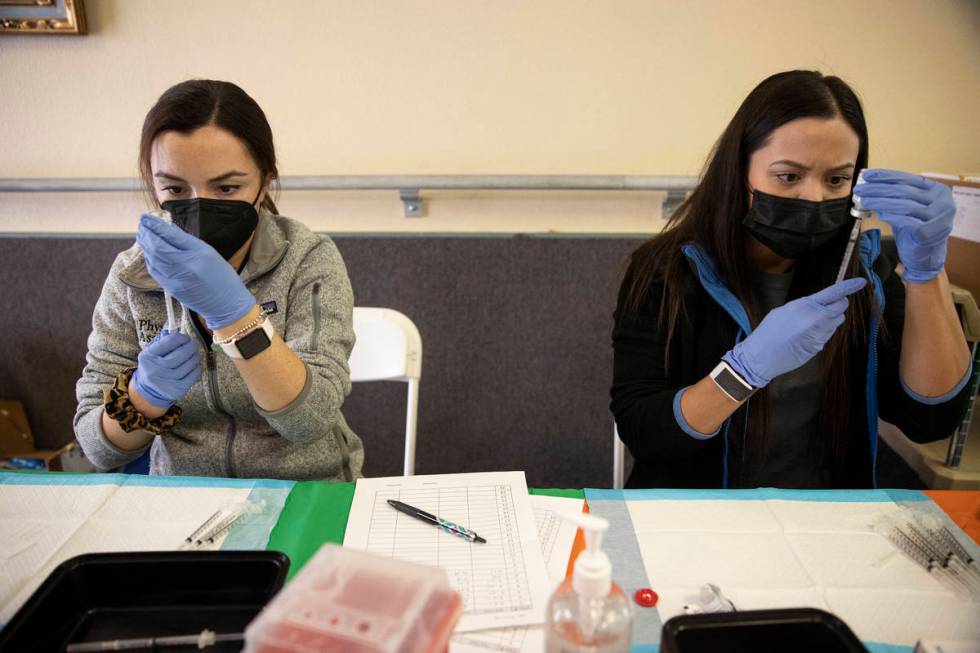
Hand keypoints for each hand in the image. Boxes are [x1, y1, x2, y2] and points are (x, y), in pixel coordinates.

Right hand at [131, 330, 201, 408]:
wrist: (149, 390)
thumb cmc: (154, 365)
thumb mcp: (152, 351)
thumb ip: (163, 338)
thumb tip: (171, 323)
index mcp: (148, 356)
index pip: (170, 341)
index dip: (181, 337)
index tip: (185, 338)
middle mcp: (156, 369)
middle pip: (181, 353)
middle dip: (191, 347)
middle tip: (193, 345)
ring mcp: (167, 381)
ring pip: (190, 364)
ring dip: (195, 357)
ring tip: (194, 355)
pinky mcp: (177, 389)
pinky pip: (194, 375)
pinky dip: (197, 368)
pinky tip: (194, 366)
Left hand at [137, 215, 255, 328]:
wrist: (227, 304)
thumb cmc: (222, 277)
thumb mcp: (210, 253)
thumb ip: (188, 242)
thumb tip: (168, 230)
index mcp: (199, 254)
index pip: (171, 236)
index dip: (155, 225)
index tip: (146, 217)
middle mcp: (186, 266)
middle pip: (157, 247)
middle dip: (146, 234)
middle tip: (142, 225)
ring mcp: (177, 279)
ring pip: (153, 259)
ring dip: (146, 246)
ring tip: (143, 236)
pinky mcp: (171, 289)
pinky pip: (156, 271)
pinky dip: (150, 260)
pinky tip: (150, 253)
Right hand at [722, 277, 867, 387]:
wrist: (762, 356)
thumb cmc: (768, 331)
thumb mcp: (785, 310)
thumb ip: (805, 306)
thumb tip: (819, 305)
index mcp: (806, 306)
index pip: (834, 293)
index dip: (850, 286)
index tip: (862, 282)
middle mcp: (818, 319)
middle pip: (842, 307)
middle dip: (838, 304)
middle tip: (825, 306)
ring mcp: (821, 334)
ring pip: (837, 321)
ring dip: (830, 319)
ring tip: (809, 324)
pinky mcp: (820, 346)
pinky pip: (828, 334)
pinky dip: (822, 332)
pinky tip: (805, 336)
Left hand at [852, 169, 954, 283]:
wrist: (925, 256)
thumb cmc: (914, 229)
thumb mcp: (906, 208)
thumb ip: (895, 196)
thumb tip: (869, 184)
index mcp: (937, 190)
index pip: (907, 179)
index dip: (885, 176)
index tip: (866, 175)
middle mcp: (942, 201)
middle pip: (904, 191)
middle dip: (878, 189)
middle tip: (859, 189)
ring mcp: (938, 217)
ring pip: (905, 205)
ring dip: (880, 201)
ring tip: (864, 200)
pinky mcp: (930, 232)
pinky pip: (907, 221)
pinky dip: (892, 216)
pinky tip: (879, 214)